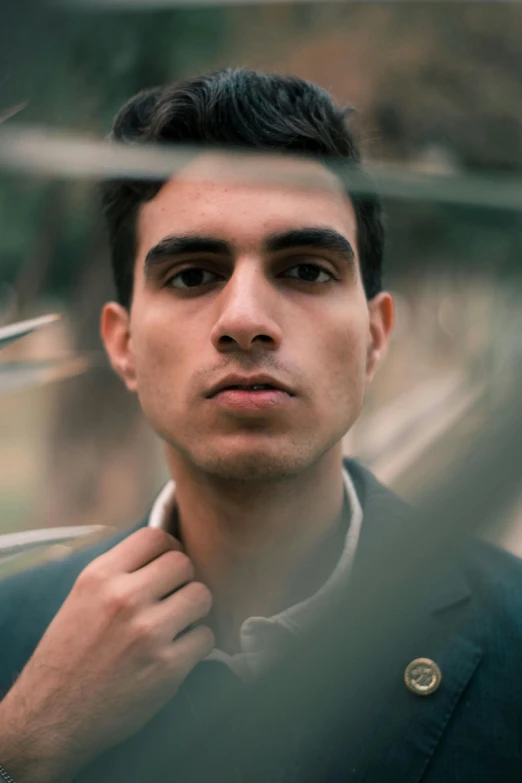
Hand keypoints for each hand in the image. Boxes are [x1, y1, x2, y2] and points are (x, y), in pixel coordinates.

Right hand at [0, 527, 213, 782]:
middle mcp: (124, 599)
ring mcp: (148, 632)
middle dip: (183, 580)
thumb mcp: (82, 597)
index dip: (169, 548)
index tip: (167, 566)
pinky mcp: (167, 667)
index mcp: (100, 577)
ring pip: (201, 596)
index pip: (155, 536)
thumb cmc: (69, 655)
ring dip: (194, 611)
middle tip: (173, 598)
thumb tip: (165, 549)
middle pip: (184, 563)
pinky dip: (196, 644)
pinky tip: (176, 652)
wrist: (51, 718)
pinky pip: (206, 636)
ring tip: (177, 624)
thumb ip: (120, 571)